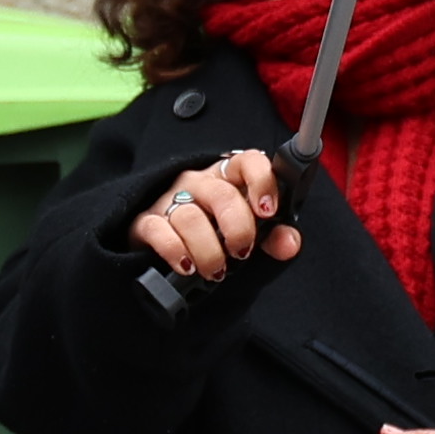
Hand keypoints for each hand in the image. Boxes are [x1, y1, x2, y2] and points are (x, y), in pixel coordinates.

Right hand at [130, 148, 299, 285]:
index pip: (248, 162)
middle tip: (242, 253)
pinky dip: (175, 251)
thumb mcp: (247, 234)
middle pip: (221, 194)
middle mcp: (198, 183)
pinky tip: (186, 267)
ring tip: (216, 271)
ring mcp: (169, 200)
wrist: (164, 249)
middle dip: (237, 228)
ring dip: (208, 250)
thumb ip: (272, 237)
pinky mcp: (145, 222)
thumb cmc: (213, 236)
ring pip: (190, 216)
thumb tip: (289, 243)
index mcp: (228, 178)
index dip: (261, 182)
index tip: (267, 211)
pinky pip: (157, 230)